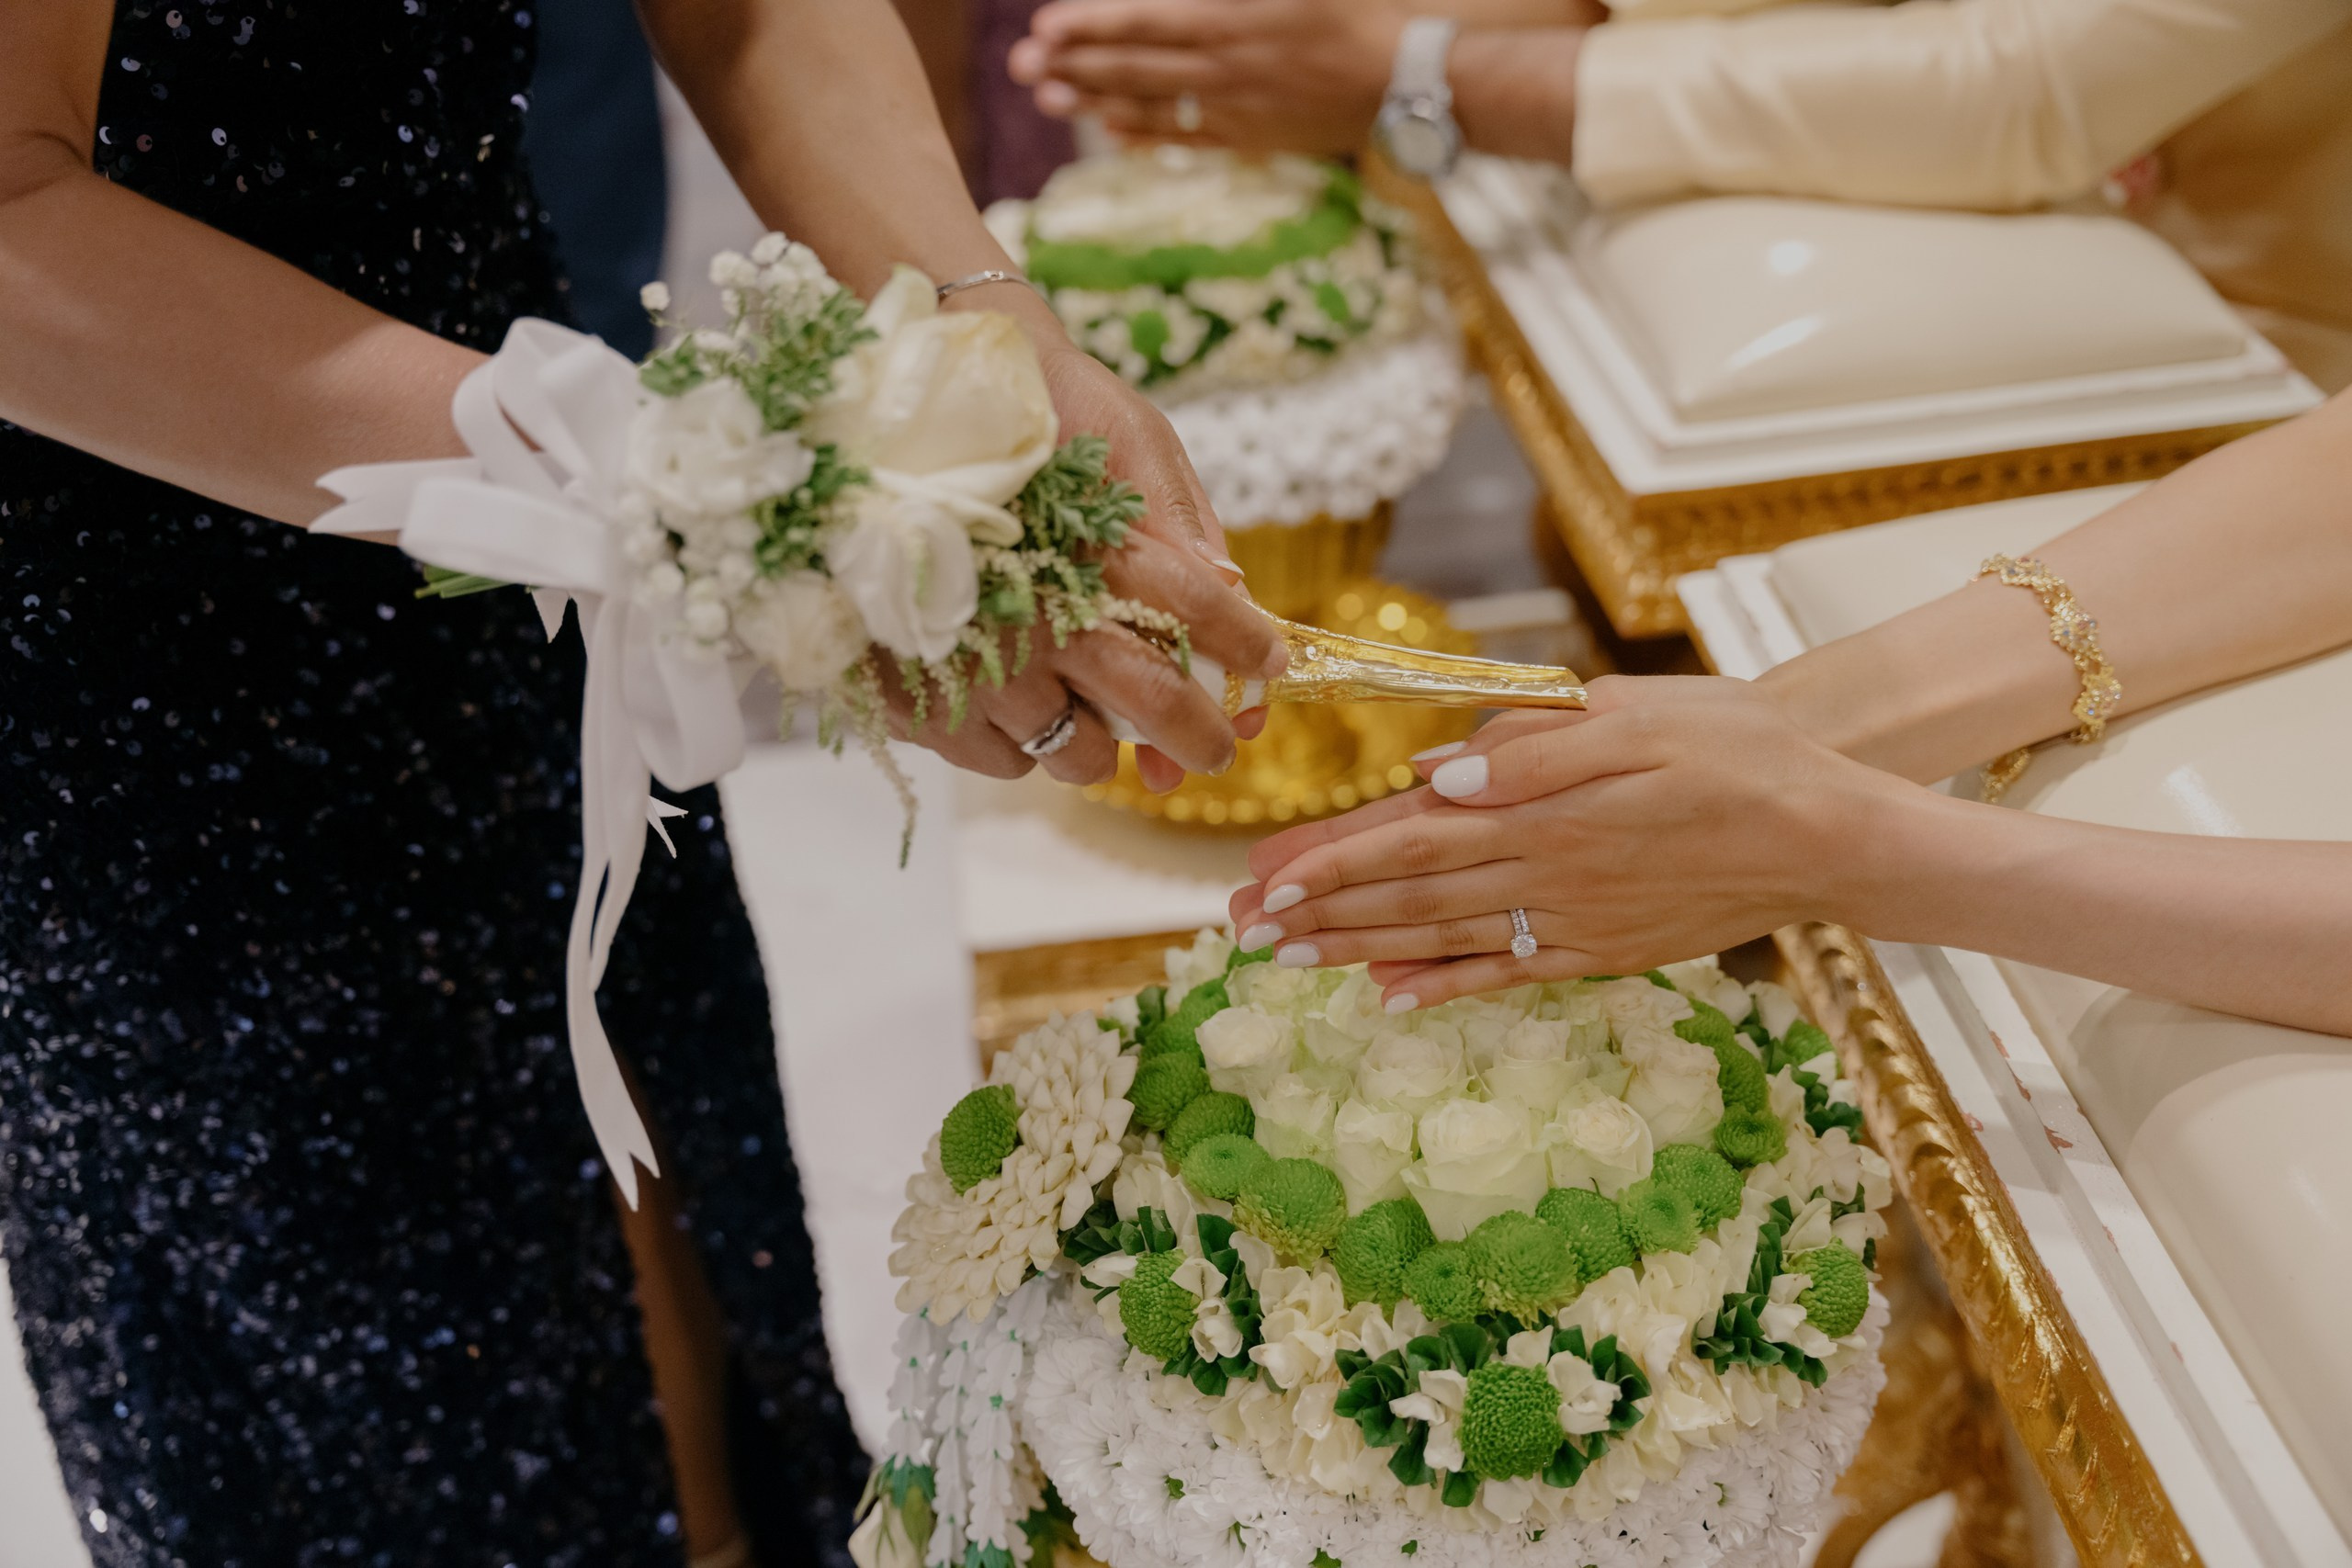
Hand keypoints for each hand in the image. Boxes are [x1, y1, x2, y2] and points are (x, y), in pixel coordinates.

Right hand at [912, 287, 1281, 788]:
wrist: (892, 410)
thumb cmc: (1022, 410)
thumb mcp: (1117, 435)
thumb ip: (1172, 519)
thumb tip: (1229, 591)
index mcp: (1093, 544)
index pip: (1197, 608)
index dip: (1245, 643)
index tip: (1270, 663)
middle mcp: (1041, 616)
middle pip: (1152, 703)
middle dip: (1201, 735)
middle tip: (1216, 747)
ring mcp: (979, 664)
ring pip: (1075, 752)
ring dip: (1103, 751)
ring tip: (1101, 729)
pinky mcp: (917, 699)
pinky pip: (1002, 759)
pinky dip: (1022, 746)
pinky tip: (1017, 708)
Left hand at [1009, 0, 1402, 155]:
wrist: (1403, 77)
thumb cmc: (1350, 12)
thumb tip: (1173, 4)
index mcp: (1228, 16)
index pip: (1141, 21)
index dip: (1088, 25)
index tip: (1044, 27)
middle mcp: (1222, 64)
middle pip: (1132, 64)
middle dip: (1072, 64)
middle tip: (1019, 66)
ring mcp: (1233, 104)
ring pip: (1150, 101)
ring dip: (1093, 99)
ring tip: (1046, 97)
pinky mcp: (1250, 134)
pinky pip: (1185, 135)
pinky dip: (1144, 131)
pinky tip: (1108, 128)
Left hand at [1224, 675, 1917, 1006]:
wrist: (1832, 828)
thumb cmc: (1742, 748)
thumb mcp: (1641, 717)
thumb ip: (1536, 749)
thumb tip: (1437, 774)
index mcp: (1546, 809)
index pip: (1410, 834)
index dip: (1329, 857)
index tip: (1262, 875)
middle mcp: (1547, 875)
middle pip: (1409, 891)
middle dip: (1317, 907)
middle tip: (1240, 924)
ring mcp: (1573, 921)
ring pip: (1441, 935)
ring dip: (1357, 946)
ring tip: (1285, 958)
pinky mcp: (1603, 950)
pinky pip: (1505, 972)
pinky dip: (1441, 983)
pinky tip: (1386, 993)